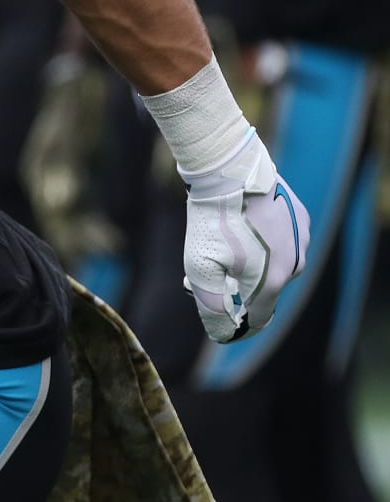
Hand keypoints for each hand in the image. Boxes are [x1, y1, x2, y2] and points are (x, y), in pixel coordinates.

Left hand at [181, 134, 308, 342]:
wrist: (231, 170)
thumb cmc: (212, 220)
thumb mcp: (200, 268)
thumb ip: (213, 304)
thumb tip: (222, 331)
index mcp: (274, 281)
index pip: (259, 318)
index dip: (236, 323)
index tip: (216, 317)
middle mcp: (296, 264)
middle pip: (263, 289)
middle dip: (235, 287)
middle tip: (200, 274)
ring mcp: (301, 240)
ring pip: (272, 263)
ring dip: (248, 263)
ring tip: (217, 246)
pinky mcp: (299, 218)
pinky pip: (279, 240)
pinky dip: (259, 240)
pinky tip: (237, 225)